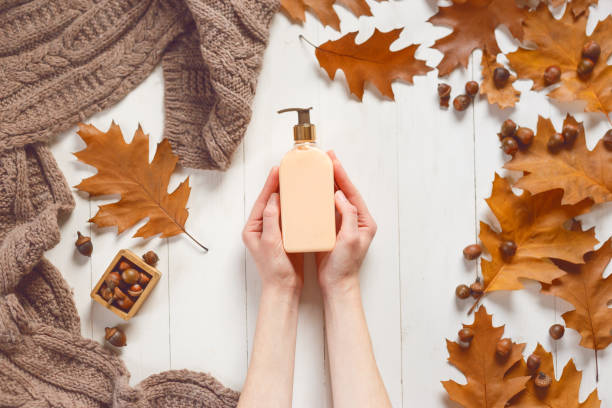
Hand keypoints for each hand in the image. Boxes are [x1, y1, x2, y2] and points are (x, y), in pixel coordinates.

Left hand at [243, 167, 303, 293]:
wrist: (284, 288)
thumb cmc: (274, 269)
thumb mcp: (270, 242)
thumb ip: (270, 218)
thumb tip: (274, 198)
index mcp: (253, 228)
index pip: (262, 201)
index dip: (270, 184)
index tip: (278, 169)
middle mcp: (261, 227)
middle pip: (270, 200)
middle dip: (278, 185)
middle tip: (288, 169)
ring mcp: (273, 231)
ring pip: (280, 207)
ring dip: (288, 194)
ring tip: (296, 180)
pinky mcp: (285, 236)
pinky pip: (290, 216)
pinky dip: (296, 207)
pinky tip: (304, 200)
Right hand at [316, 151, 376, 295]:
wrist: (336, 284)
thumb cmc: (345, 266)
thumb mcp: (350, 239)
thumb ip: (349, 215)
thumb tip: (340, 195)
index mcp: (365, 221)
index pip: (353, 193)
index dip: (342, 176)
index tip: (333, 161)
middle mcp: (357, 220)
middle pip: (346, 191)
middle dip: (336, 174)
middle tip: (325, 158)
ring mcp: (345, 225)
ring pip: (336, 198)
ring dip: (328, 183)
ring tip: (318, 169)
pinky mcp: (333, 230)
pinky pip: (327, 208)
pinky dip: (320, 197)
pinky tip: (312, 191)